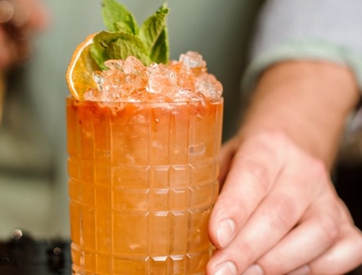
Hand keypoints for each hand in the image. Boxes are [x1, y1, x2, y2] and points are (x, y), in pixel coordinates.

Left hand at [207, 130, 361, 274]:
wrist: (289, 153)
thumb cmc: (247, 163)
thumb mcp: (223, 162)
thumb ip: (211, 188)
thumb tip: (186, 226)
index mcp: (269, 146)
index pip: (253, 176)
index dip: (235, 209)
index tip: (216, 237)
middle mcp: (305, 169)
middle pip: (280, 212)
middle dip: (247, 248)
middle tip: (219, 270)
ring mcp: (329, 197)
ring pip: (317, 234)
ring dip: (278, 263)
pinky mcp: (346, 221)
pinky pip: (345, 250)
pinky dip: (318, 269)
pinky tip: (284, 272)